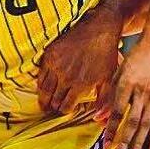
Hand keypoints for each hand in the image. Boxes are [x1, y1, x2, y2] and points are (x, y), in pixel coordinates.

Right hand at [38, 0, 123, 114]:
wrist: (98, 28)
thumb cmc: (106, 54)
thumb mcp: (109, 80)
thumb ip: (104, 102)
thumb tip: (98, 119)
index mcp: (81, 85)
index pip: (65, 107)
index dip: (64, 111)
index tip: (64, 111)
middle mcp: (66, 77)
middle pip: (53, 100)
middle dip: (53, 107)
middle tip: (52, 109)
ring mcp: (56, 65)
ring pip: (44, 90)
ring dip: (44, 97)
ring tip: (45, 102)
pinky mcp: (49, 54)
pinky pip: (40, 75)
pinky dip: (41, 83)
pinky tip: (44, 86)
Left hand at [102, 37, 149, 148]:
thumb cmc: (134, 59)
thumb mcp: (117, 72)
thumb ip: (108, 95)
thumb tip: (98, 118)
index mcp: (127, 83)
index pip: (117, 111)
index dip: (111, 129)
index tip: (105, 144)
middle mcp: (141, 91)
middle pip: (133, 120)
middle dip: (125, 140)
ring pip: (147, 124)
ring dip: (139, 143)